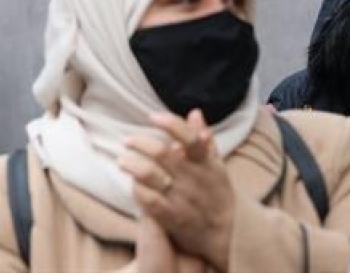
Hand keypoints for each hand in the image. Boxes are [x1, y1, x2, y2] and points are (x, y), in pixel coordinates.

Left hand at [118, 109, 234, 271]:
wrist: (227, 237)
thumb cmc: (218, 196)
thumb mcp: (217, 167)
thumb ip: (204, 141)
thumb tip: (195, 113)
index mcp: (205, 164)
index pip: (191, 138)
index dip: (171, 124)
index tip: (153, 116)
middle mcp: (191, 179)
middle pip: (161, 153)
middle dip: (140, 143)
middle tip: (128, 140)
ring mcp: (180, 198)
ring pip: (150, 175)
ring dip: (132, 164)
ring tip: (122, 161)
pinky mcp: (171, 217)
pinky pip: (148, 199)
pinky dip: (137, 189)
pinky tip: (132, 184)